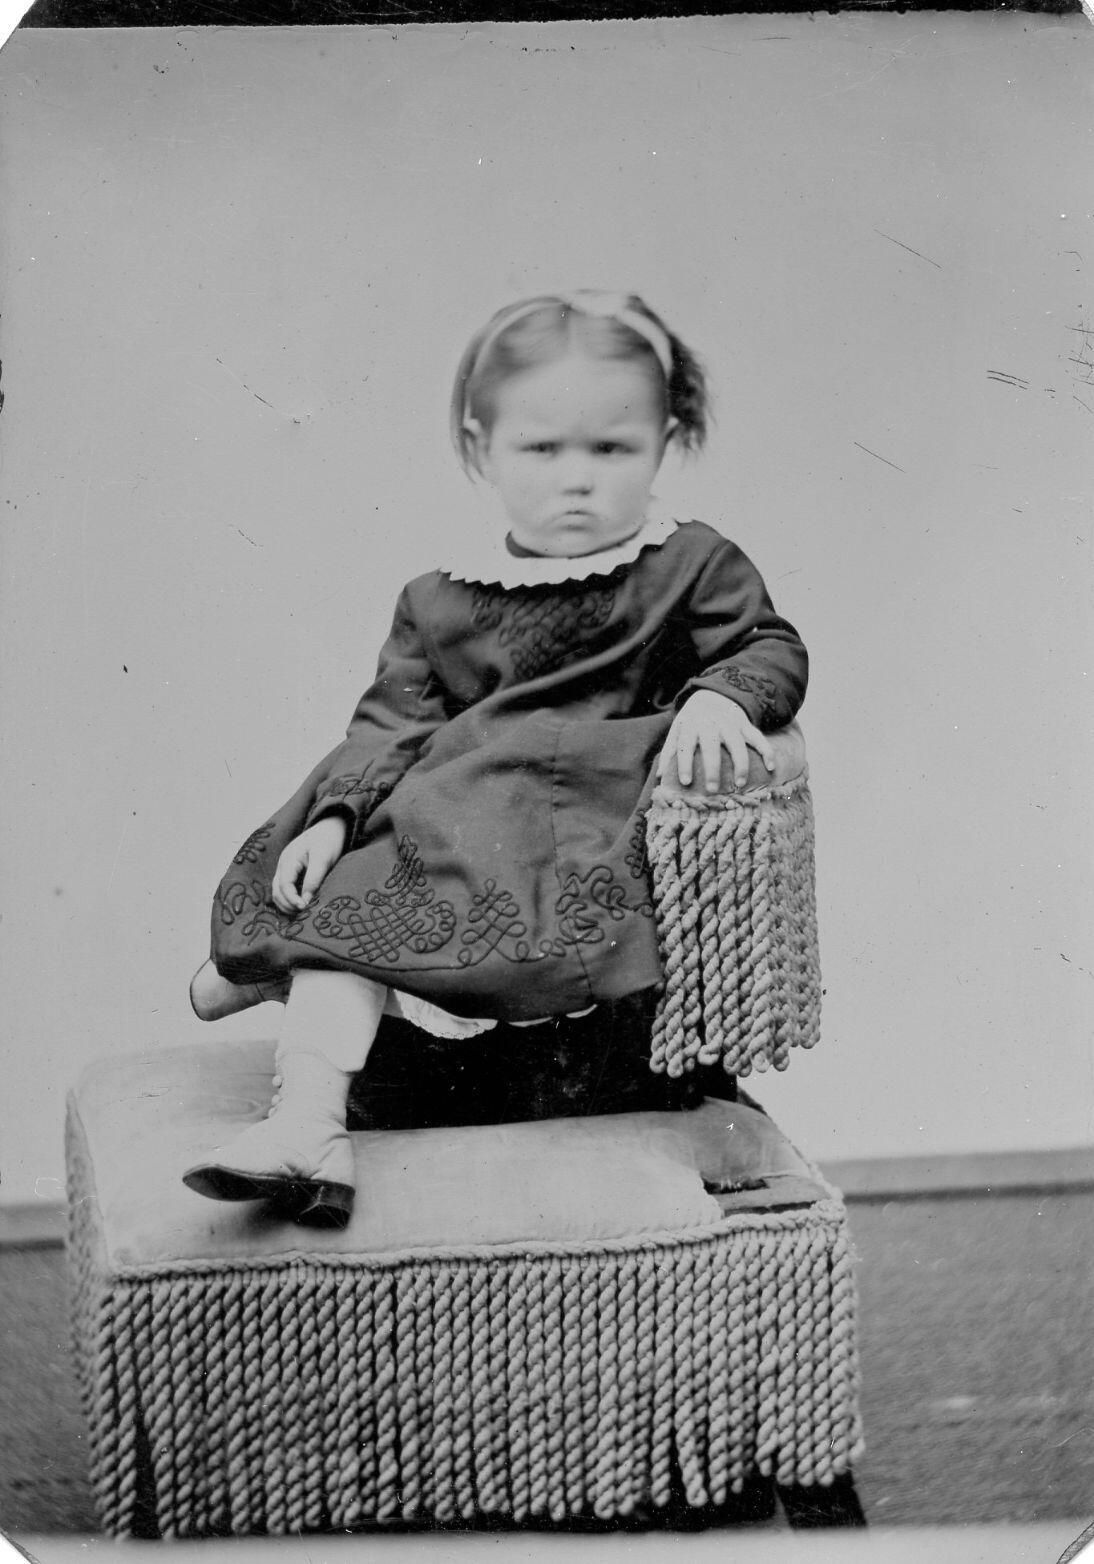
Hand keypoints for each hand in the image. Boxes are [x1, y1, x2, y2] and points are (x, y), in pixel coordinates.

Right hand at [271, 817, 347, 912]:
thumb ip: (314, 879)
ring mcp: (285, 868)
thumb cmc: (328, 840)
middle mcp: (283, 865)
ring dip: (286, 904)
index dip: (292, 899)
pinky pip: (285, 889)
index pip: (284, 885)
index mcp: (289, 859)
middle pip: (277, 890)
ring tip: (301, 913)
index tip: (304, 908)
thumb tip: (306, 901)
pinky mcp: (291, 872)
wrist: (330, 827)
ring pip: (278, 891)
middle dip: (287, 904)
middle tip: (303, 914)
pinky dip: (289, 899)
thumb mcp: (323, 858)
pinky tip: (301, 906)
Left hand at [657, 690, 774, 792]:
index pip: (685, 744)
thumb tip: (660, 778)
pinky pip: (758, 737)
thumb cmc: (692, 721)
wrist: (713, 695)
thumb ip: (670, 752)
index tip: (686, 782)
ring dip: (740, 763)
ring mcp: (730, 723)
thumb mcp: (677, 730)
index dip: (684, 763)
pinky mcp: (746, 725)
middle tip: (712, 789)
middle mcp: (710, 723)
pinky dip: (767, 750)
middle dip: (712, 767)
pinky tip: (772, 767)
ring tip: (741, 783)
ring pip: (737, 743)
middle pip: (712, 745)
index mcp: (690, 725)